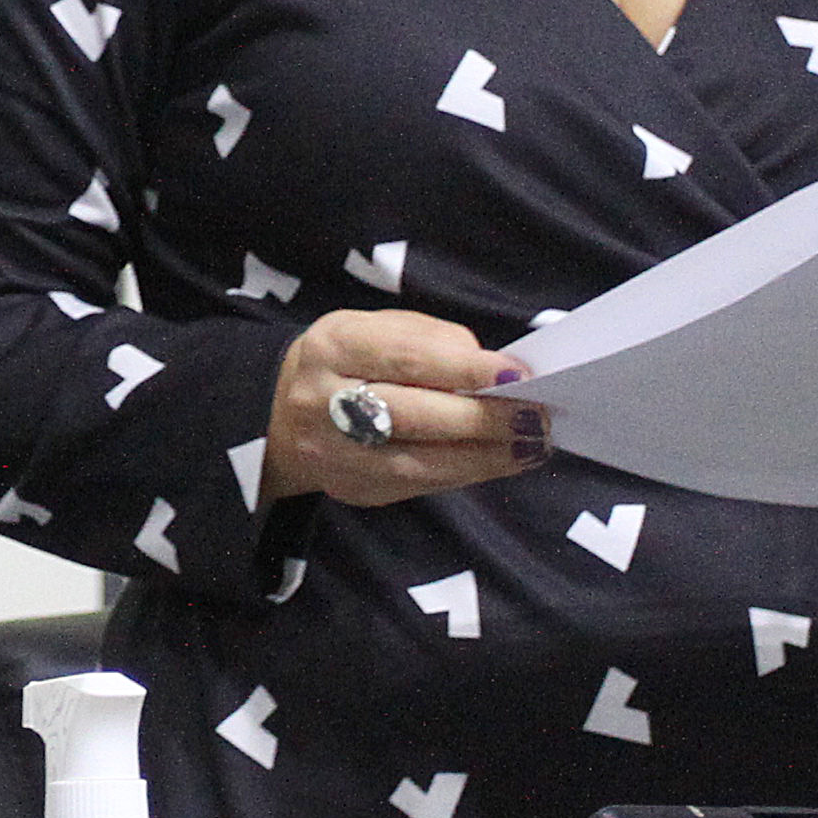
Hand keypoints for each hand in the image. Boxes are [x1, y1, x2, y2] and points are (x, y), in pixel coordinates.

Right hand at [263, 306, 552, 507]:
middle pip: (410, 416)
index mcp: (333, 346)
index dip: (465, 369)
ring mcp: (331, 454)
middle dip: (481, 420)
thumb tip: (496, 374)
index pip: (404, 359)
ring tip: (530, 447)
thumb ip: (434, 342)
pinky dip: (464, 475)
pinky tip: (499, 462)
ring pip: (416, 464)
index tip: (518, 375)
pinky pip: (416, 487)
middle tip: (535, 418)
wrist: (281, 409)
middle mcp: (321, 402)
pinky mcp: (351, 489)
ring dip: (483, 458)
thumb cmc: (354, 358)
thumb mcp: (381, 327)